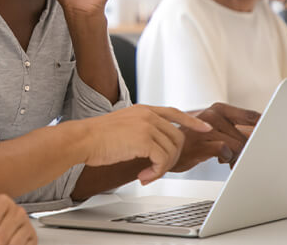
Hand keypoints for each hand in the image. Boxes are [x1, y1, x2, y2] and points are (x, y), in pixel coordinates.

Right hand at [78, 105, 211, 184]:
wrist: (82, 139)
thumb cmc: (96, 138)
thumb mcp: (122, 126)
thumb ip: (140, 130)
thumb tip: (153, 146)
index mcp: (143, 110)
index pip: (174, 112)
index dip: (191, 121)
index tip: (204, 128)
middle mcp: (147, 114)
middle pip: (178, 136)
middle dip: (173, 157)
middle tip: (157, 169)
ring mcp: (147, 125)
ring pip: (172, 150)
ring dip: (162, 168)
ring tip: (148, 175)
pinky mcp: (144, 139)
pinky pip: (162, 159)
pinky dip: (156, 172)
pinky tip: (143, 176)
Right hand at [172, 103, 261, 170]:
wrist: (167, 150)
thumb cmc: (194, 141)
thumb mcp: (215, 129)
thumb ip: (235, 129)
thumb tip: (262, 132)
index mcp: (219, 108)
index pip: (250, 116)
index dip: (263, 125)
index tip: (274, 132)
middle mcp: (213, 114)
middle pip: (246, 136)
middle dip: (247, 150)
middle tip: (242, 158)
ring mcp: (206, 127)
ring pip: (237, 144)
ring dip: (237, 157)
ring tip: (228, 160)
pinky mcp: (200, 142)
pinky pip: (226, 150)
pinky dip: (227, 158)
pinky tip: (220, 159)